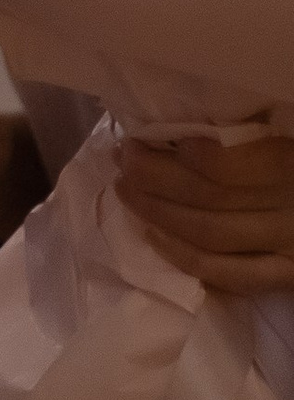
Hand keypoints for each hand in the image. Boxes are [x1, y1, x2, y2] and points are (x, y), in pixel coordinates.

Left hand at [116, 131, 293, 297]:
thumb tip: (201, 122)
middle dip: (154, 179)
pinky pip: (228, 275)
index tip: (145, 137)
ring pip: (209, 236)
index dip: (180, 156)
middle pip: (208, 199)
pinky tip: (152, 235)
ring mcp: (290, 249)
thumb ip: (264, 136)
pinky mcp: (289, 277)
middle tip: (124, 157)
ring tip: (124, 189)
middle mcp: (292, 211)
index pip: (226, 169)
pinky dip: (183, 258)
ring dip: (157, 212)